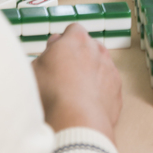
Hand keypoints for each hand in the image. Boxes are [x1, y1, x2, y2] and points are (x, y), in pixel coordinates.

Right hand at [32, 24, 122, 143]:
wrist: (76, 122)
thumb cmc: (51, 93)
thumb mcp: (35, 68)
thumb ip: (46, 53)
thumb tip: (53, 48)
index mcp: (77, 39)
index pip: (72, 30)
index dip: (63, 43)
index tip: (56, 56)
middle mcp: (97, 49)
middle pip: (88, 47)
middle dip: (78, 57)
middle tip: (63, 76)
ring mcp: (110, 69)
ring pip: (100, 66)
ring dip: (90, 74)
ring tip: (75, 93)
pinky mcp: (117, 90)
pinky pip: (107, 86)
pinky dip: (99, 92)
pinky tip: (86, 105)